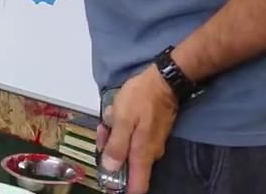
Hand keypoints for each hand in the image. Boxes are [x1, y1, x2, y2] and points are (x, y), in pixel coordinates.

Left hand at [96, 65, 178, 193]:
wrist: (163, 81)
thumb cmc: (141, 99)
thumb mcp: (123, 120)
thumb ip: (116, 145)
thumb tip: (111, 168)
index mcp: (142, 154)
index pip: (138, 186)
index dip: (124, 190)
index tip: (110, 184)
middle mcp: (149, 153)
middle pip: (127, 167)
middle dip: (110, 154)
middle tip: (102, 133)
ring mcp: (151, 143)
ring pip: (127, 150)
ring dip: (113, 139)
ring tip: (107, 121)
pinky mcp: (150, 132)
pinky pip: (131, 139)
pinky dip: (121, 131)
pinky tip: (115, 116)